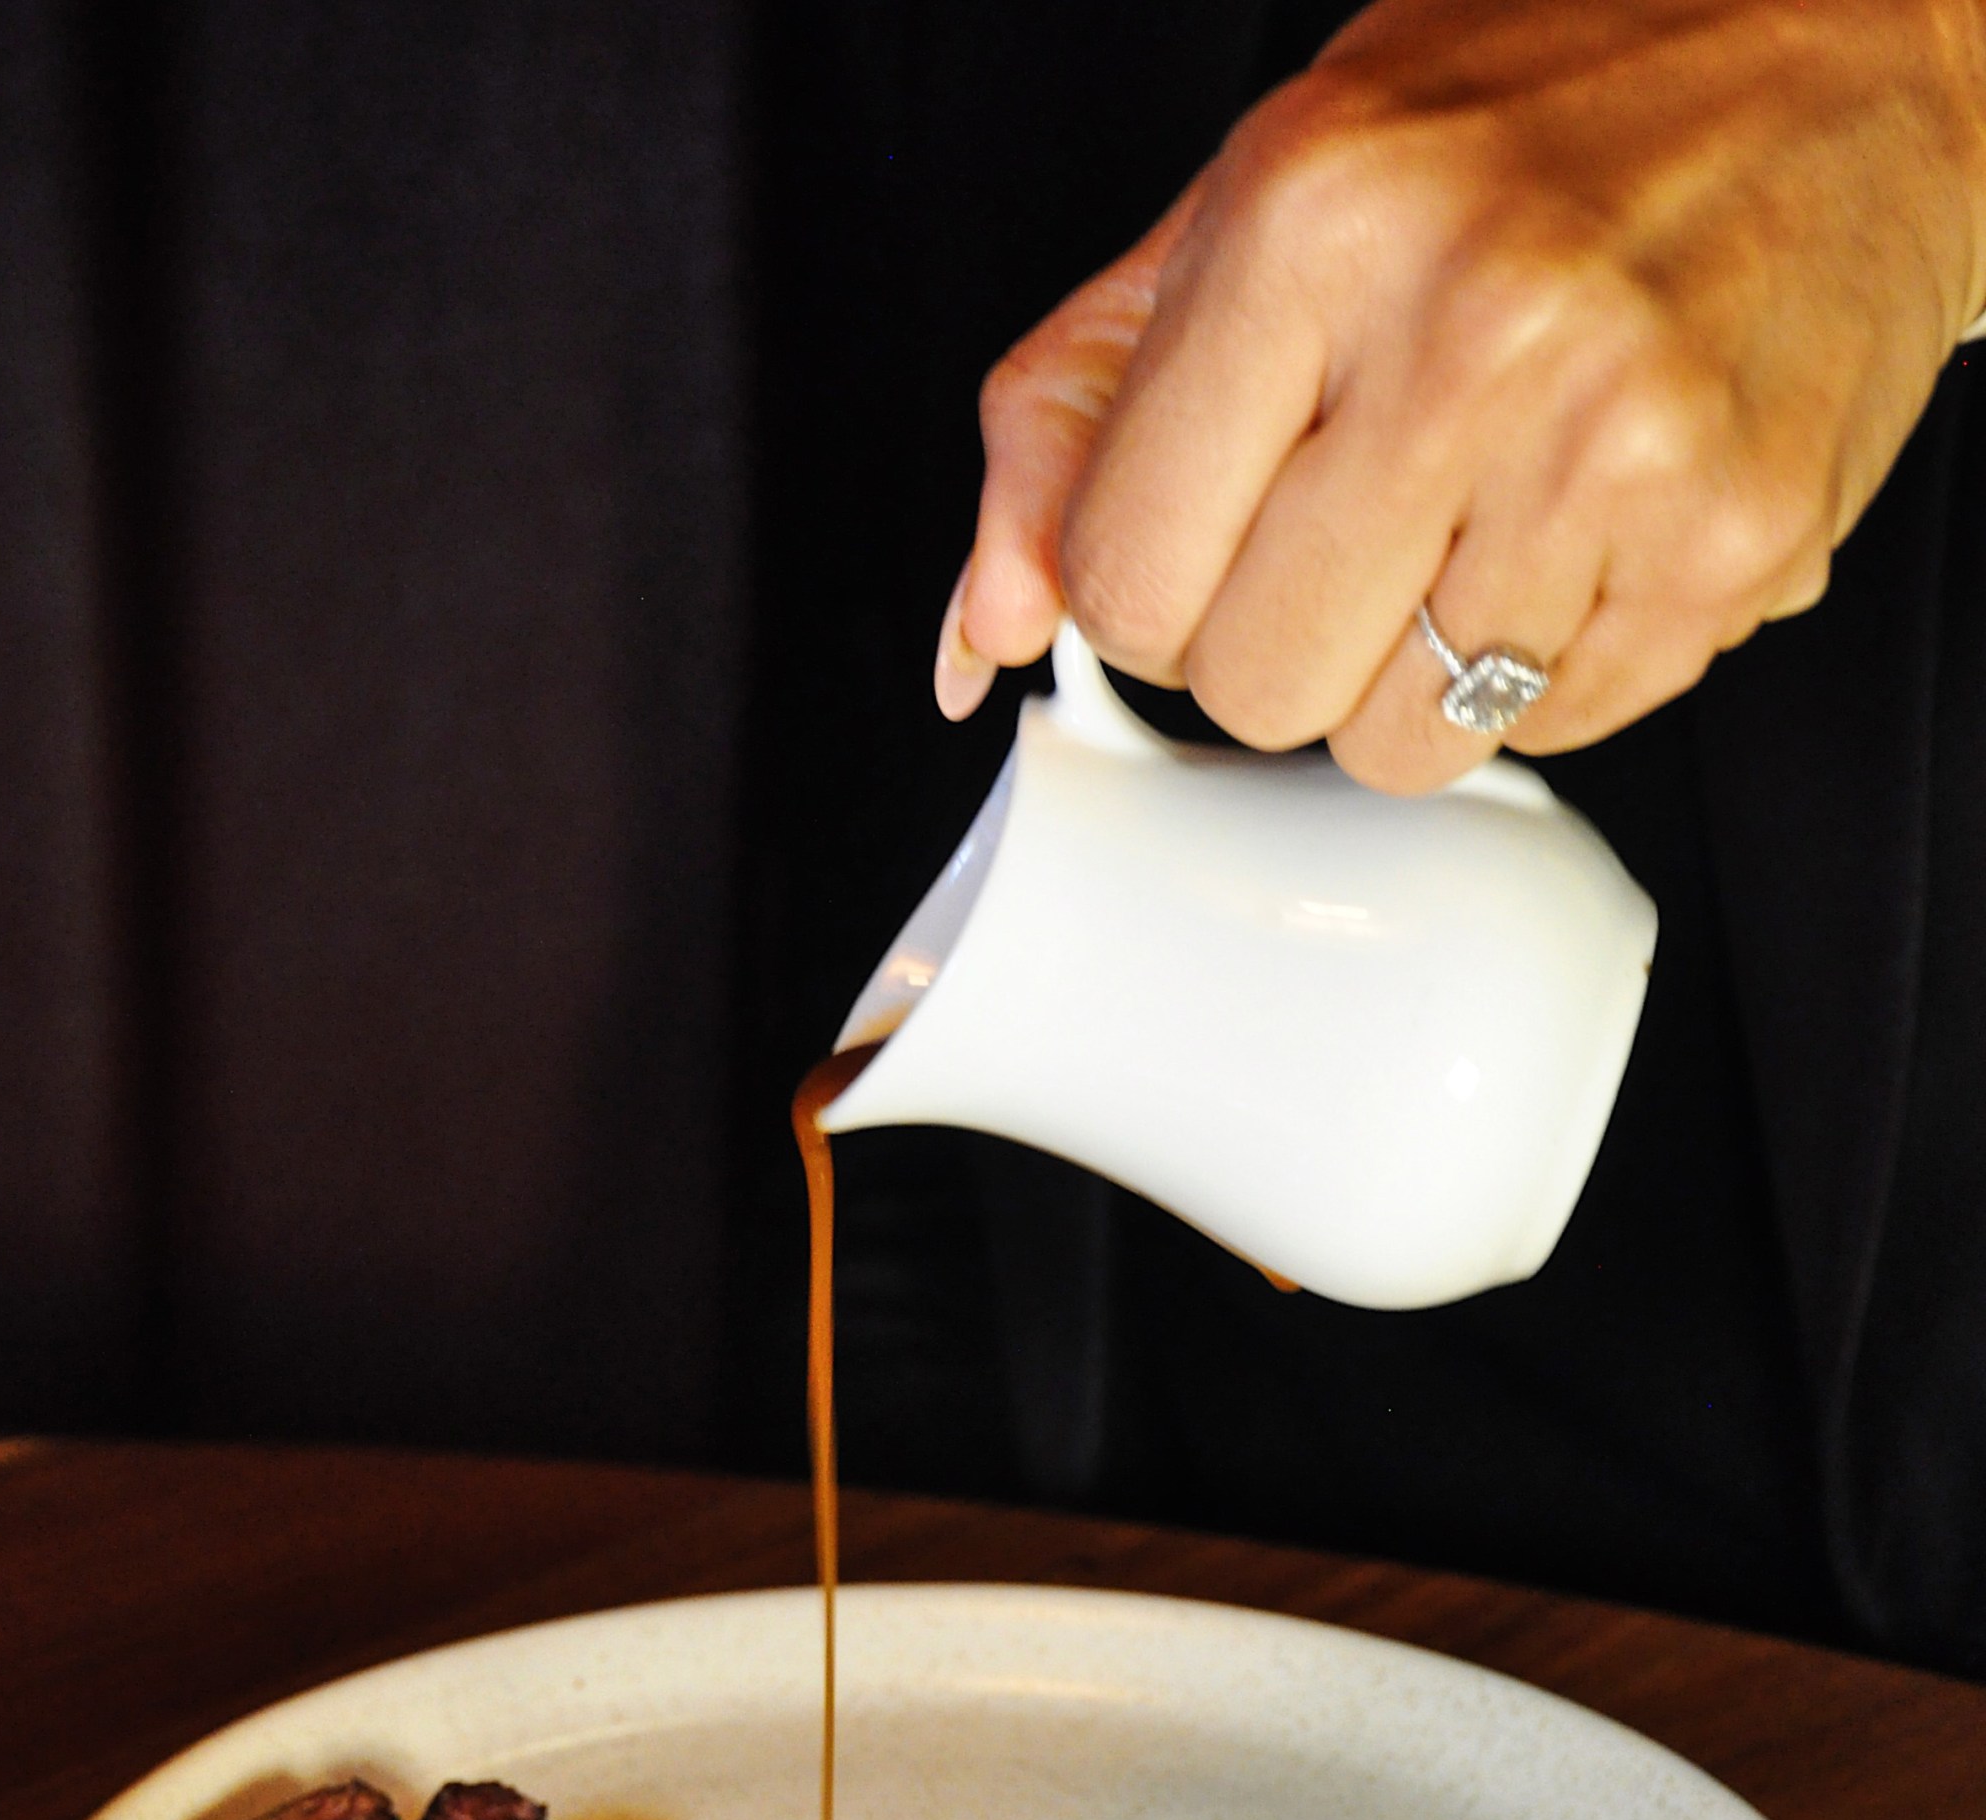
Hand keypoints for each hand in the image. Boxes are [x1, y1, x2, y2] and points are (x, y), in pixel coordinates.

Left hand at [938, 0, 1985, 789]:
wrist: (1841, 33)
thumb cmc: (1531, 108)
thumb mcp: (1248, 201)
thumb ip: (1072, 413)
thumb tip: (983, 630)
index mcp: (1312, 221)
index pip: (1124, 585)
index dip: (1156, 587)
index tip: (1216, 526)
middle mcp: (1471, 326)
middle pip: (1255, 688)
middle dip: (1285, 636)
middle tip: (1361, 514)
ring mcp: (1617, 443)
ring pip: (1403, 744)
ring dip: (1419, 669)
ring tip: (1485, 511)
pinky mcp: (1732, 539)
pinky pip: (1557, 730)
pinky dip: (1551, 661)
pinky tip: (1587, 519)